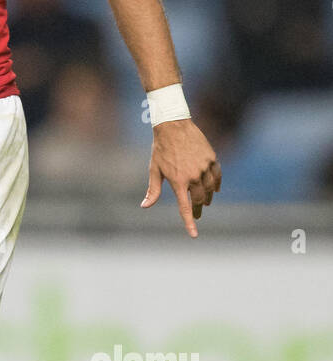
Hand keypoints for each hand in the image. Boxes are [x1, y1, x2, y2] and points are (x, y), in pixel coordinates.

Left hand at [140, 118, 220, 237]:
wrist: (173, 125)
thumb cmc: (161, 149)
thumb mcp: (154, 169)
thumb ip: (152, 190)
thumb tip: (144, 206)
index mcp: (178, 181)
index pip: (185, 207)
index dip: (189, 223)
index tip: (194, 235)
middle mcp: (193, 176)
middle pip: (199, 200)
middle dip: (198, 209)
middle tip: (196, 214)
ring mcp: (204, 167)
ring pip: (210, 189)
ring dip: (208, 198)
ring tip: (204, 202)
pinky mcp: (211, 158)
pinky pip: (217, 176)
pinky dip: (216, 184)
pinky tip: (214, 189)